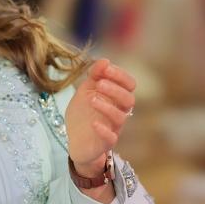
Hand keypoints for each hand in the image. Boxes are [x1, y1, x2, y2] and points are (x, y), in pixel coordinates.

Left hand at [65, 58, 135, 175]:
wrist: (75, 142)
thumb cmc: (83, 116)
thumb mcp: (85, 92)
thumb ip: (94, 77)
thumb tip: (104, 60)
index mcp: (116, 98)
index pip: (129, 84)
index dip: (120, 75)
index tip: (105, 68)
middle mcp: (118, 112)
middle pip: (129, 100)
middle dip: (115, 89)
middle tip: (99, 84)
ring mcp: (113, 128)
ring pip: (121, 117)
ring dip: (108, 107)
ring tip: (91, 100)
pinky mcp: (105, 143)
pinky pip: (111, 138)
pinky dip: (104, 130)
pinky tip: (93, 123)